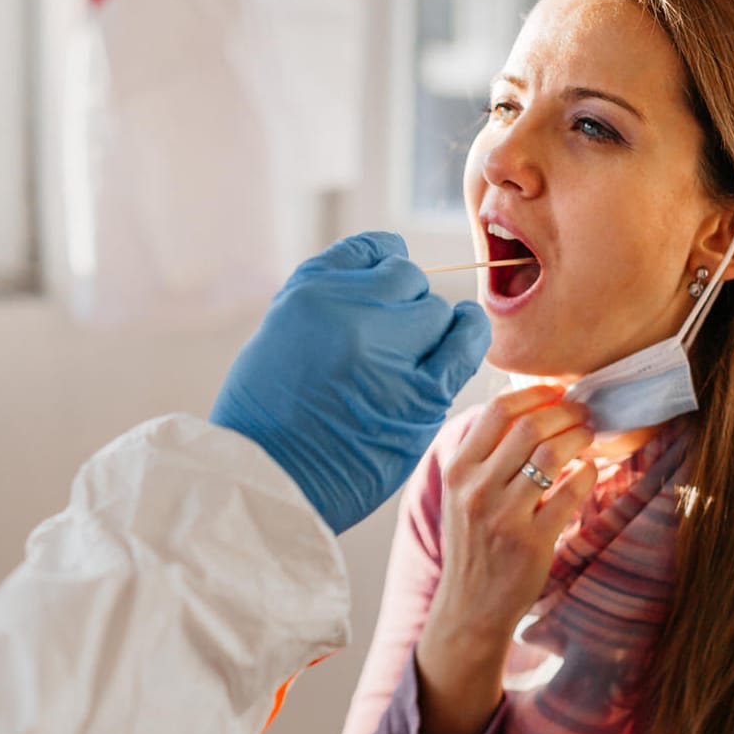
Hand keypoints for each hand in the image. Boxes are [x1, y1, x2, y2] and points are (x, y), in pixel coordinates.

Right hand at [210, 232, 489, 534]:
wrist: (267, 482)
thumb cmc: (266, 414)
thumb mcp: (280, 331)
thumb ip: (330, 298)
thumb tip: (383, 271)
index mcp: (311, 292)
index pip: (372, 251)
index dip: (383, 272)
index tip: (381, 295)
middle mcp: (352, 313)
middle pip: (408, 281)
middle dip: (402, 308)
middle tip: (385, 346)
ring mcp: (390, 352)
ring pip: (437, 312)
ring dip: (430, 331)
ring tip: (410, 359)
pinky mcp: (421, 395)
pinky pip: (466, 343)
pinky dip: (467, 338)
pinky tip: (457, 346)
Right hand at [414, 386, 596, 733]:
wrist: (470, 606)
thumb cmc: (473, 542)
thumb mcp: (462, 493)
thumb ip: (484, 454)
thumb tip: (527, 407)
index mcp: (458, 470)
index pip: (497, 411)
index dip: (535, 394)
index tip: (557, 393)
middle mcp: (476, 489)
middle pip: (529, 426)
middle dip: (565, 412)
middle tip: (583, 414)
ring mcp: (504, 515)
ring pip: (551, 453)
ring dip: (579, 437)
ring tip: (588, 438)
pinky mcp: (532, 540)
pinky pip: (571, 492)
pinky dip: (587, 473)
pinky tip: (588, 472)